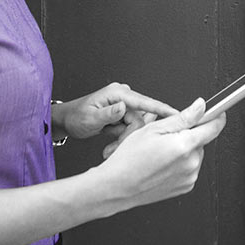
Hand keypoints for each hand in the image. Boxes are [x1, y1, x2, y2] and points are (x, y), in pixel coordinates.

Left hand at [53, 82, 176, 140]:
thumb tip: (122, 107)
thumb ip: (107, 114)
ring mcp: (123, 106)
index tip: (178, 114)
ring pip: (136, 128)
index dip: (162, 109)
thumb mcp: (89, 118)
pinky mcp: (123, 115)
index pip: (145, 101)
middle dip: (129, 138)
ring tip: (108, 151)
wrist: (66, 121)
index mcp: (118, 94)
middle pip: (140, 120)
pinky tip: (110, 147)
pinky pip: (130, 130)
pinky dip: (122, 140)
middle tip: (112, 150)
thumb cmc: (75, 117)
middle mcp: (123, 98)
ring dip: (124, 141)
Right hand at [91, 98, 226, 209]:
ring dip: (185, 149)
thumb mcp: (153, 129)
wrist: (118, 186)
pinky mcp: (186, 186)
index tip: (216, 112)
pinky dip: (181, 163)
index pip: (214, 127)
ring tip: (161, 153)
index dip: (216, 116)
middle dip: (189, 134)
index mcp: (184, 146)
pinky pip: (190, 168)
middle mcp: (191, 163)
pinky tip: (163, 163)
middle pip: (201, 140)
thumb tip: (201, 107)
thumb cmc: (129, 158)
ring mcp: (189, 177)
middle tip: (166, 136)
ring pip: (195, 154)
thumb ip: (182, 117)